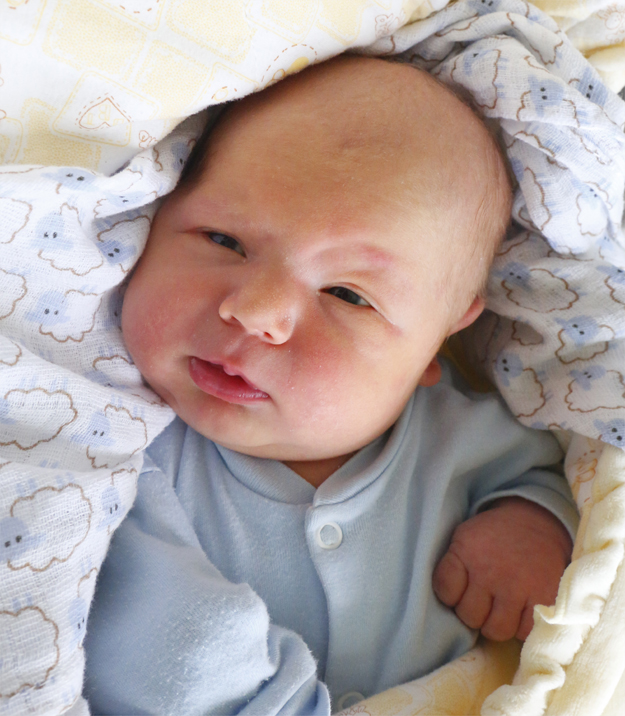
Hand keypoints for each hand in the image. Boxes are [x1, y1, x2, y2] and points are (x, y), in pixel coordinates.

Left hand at [432, 497, 572, 640]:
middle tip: (482, 601)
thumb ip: (452, 567)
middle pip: (470, 616)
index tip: (460, 589)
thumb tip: (447, 604)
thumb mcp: (464, 538)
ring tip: (500, 608)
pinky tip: (520, 611)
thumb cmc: (493, 535)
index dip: (451, 595)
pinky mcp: (545, 598)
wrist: (535, 521)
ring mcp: (518, 586)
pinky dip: (521, 627)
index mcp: (466, 551)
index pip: (445, 591)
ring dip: (496, 623)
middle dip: (474, 612)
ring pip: (497, 630)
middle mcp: (490, 570)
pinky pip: (524, 633)